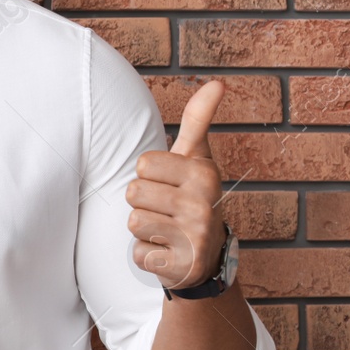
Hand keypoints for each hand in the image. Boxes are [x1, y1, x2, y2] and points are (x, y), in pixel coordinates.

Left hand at [126, 79, 228, 289]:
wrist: (207, 255)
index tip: (168, 184)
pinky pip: (138, 254)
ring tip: (166, 229)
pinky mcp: (183, 267)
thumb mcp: (196, 158)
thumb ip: (198, 120)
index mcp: (204, 174)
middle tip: (166, 210)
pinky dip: (146, 255)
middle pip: (133, 192)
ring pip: (133, 222)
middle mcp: (204, 205)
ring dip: (142, 229)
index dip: (148, 176)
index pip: (142, 164)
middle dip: (143, 202)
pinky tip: (167, 253)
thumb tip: (217, 82)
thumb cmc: (191, 196)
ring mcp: (196, 238)